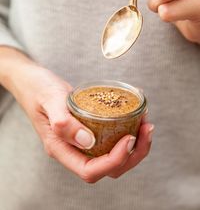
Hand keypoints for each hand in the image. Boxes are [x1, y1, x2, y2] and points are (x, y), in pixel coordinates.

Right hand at [0, 47, 153, 182]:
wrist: (32, 81)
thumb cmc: (37, 88)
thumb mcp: (49, 100)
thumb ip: (64, 122)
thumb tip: (88, 142)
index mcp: (59, 147)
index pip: (89, 170)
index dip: (113, 160)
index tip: (129, 138)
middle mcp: (72, 148)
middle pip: (107, 167)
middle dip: (132, 154)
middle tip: (146, 130)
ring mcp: (80, 140)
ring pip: (111, 155)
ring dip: (134, 144)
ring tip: (145, 123)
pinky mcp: (88, 128)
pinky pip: (110, 137)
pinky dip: (127, 129)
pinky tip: (136, 114)